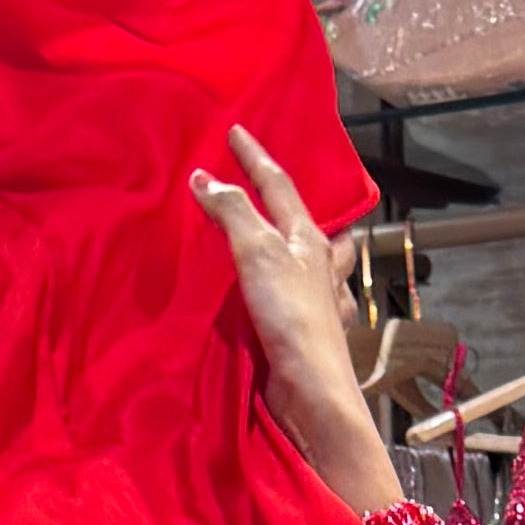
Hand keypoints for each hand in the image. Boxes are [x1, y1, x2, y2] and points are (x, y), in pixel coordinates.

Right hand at [192, 128, 396, 514]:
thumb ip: (233, 213)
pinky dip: (286, 282)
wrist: (312, 392)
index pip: (278, 184)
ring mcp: (315, 299)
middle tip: (266, 177)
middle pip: (303, 219)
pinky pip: (296, 294)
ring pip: (307, 257)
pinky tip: (279, 290)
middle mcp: (318, 265)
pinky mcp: (303, 330)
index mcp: (309, 238)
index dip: (254, 157)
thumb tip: (206, 178)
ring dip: (291, 239)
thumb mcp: (258, 253)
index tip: (235, 132)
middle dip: (283, 197)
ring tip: (275, 230)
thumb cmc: (292, 318)